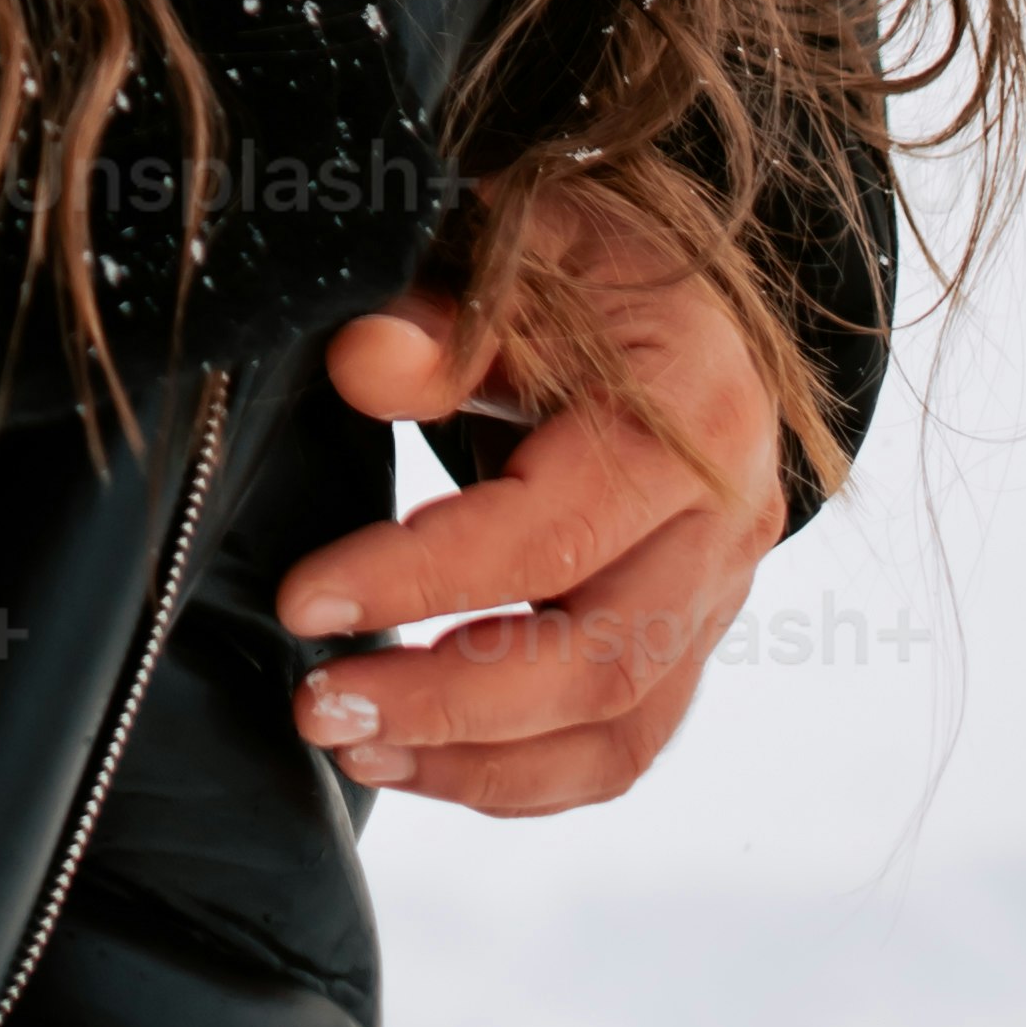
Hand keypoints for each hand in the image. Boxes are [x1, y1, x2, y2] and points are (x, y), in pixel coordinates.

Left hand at [279, 184, 791, 814]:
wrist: (687, 297)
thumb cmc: (589, 266)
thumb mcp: (523, 250)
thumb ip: (444, 315)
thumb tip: (360, 360)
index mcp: (688, 419)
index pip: (548, 532)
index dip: (419, 577)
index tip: (303, 601)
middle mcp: (723, 524)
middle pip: (599, 664)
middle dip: (446, 704)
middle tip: (318, 705)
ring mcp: (718, 595)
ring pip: (618, 732)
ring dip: (477, 761)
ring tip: (351, 744)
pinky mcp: (692, 640)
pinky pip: (622, 745)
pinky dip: (521, 776)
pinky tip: (417, 762)